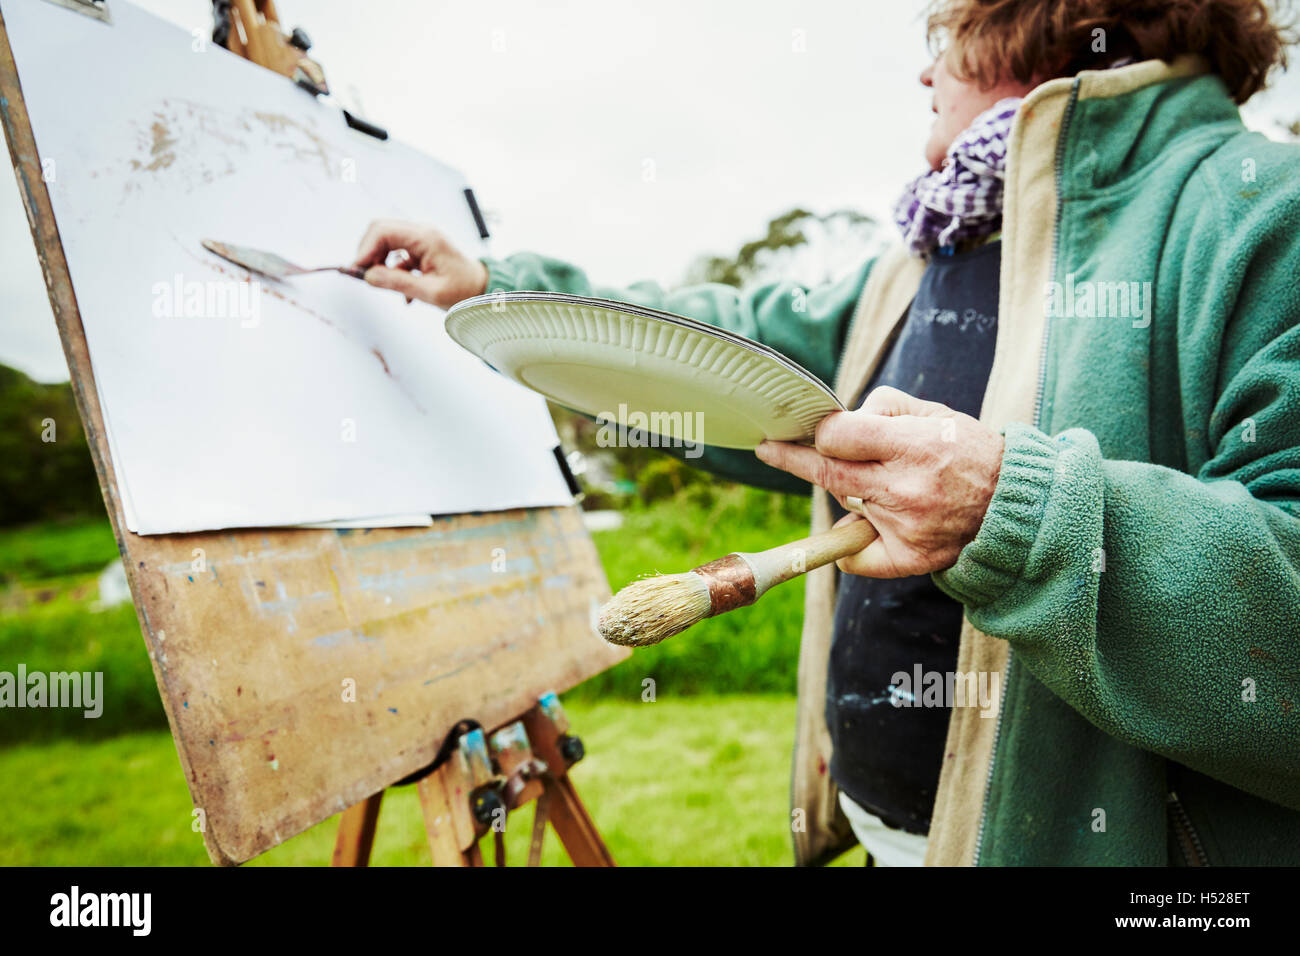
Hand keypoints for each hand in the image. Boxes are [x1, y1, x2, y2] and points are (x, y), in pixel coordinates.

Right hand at [354, 220, 488, 307]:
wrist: (483, 289)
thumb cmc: (464, 291)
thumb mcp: (430, 292)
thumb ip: (398, 283)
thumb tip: (368, 276)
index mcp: (425, 238)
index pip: (383, 231)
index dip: (365, 249)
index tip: (358, 270)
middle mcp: (422, 232)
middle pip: (381, 231)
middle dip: (368, 253)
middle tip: (366, 276)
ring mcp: (421, 239)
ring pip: (386, 241)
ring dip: (379, 261)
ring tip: (385, 284)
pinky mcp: (420, 248)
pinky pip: (395, 252)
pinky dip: (391, 268)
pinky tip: (402, 288)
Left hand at [755, 386, 1003, 577]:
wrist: (1014, 504)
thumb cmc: (968, 450)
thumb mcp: (933, 412)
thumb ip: (880, 409)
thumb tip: (835, 424)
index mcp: (913, 446)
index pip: (839, 437)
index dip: (822, 431)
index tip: (809, 431)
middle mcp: (906, 488)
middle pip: (828, 473)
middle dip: (792, 459)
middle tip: (770, 449)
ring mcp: (905, 527)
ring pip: (844, 504)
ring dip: (847, 492)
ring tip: (883, 484)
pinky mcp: (909, 558)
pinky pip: (855, 557)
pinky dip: (848, 546)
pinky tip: (858, 530)